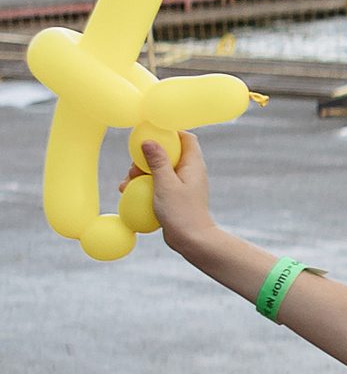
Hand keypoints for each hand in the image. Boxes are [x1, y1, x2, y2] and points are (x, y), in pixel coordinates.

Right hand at [135, 133, 215, 260]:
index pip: (185, 137)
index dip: (168, 132)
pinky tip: (126, 192)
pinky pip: (157, 185)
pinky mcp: (174, 196)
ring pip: (158, 170)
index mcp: (193, 163)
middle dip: (146, 158)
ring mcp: (182, 184)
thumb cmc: (181, 212)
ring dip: (141, 174)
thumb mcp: (166, 184)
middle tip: (133, 170)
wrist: (192, 240)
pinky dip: (143, 186)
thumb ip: (157, 162)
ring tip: (126, 185)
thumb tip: (148, 140)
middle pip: (167, 153)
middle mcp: (189, 171)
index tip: (148, 136)